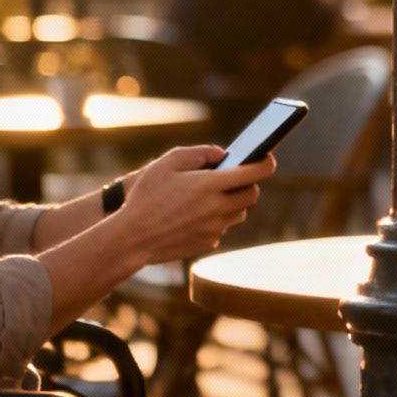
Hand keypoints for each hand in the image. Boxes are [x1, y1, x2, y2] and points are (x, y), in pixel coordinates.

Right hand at [113, 145, 275, 263]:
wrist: (130, 238)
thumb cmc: (146, 197)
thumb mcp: (167, 163)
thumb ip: (199, 153)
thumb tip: (223, 154)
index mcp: (211, 185)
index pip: (256, 172)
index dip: (266, 162)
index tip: (266, 157)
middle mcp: (218, 208)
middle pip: (252, 194)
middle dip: (246, 184)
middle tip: (232, 177)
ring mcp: (215, 228)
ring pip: (239, 213)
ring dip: (232, 202)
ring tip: (211, 195)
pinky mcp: (207, 243)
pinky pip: (222, 228)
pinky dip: (216, 219)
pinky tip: (196, 214)